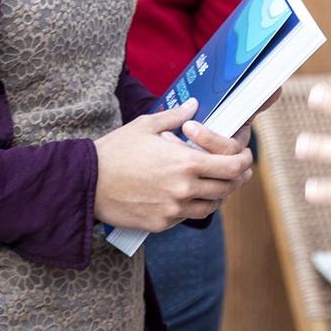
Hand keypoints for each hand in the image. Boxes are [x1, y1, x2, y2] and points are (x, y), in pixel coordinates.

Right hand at [93, 102, 254, 231]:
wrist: (86, 183)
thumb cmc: (115, 151)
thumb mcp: (146, 126)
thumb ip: (175, 117)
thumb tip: (194, 106)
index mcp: (185, 163)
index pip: (232, 166)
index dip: (244, 161)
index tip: (244, 156)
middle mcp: (185, 189)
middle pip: (227, 188)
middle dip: (236, 178)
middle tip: (236, 170)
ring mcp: (174, 210)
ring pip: (211, 206)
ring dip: (217, 194)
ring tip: (213, 182)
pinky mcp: (161, 224)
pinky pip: (187, 216)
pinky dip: (193, 206)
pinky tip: (187, 194)